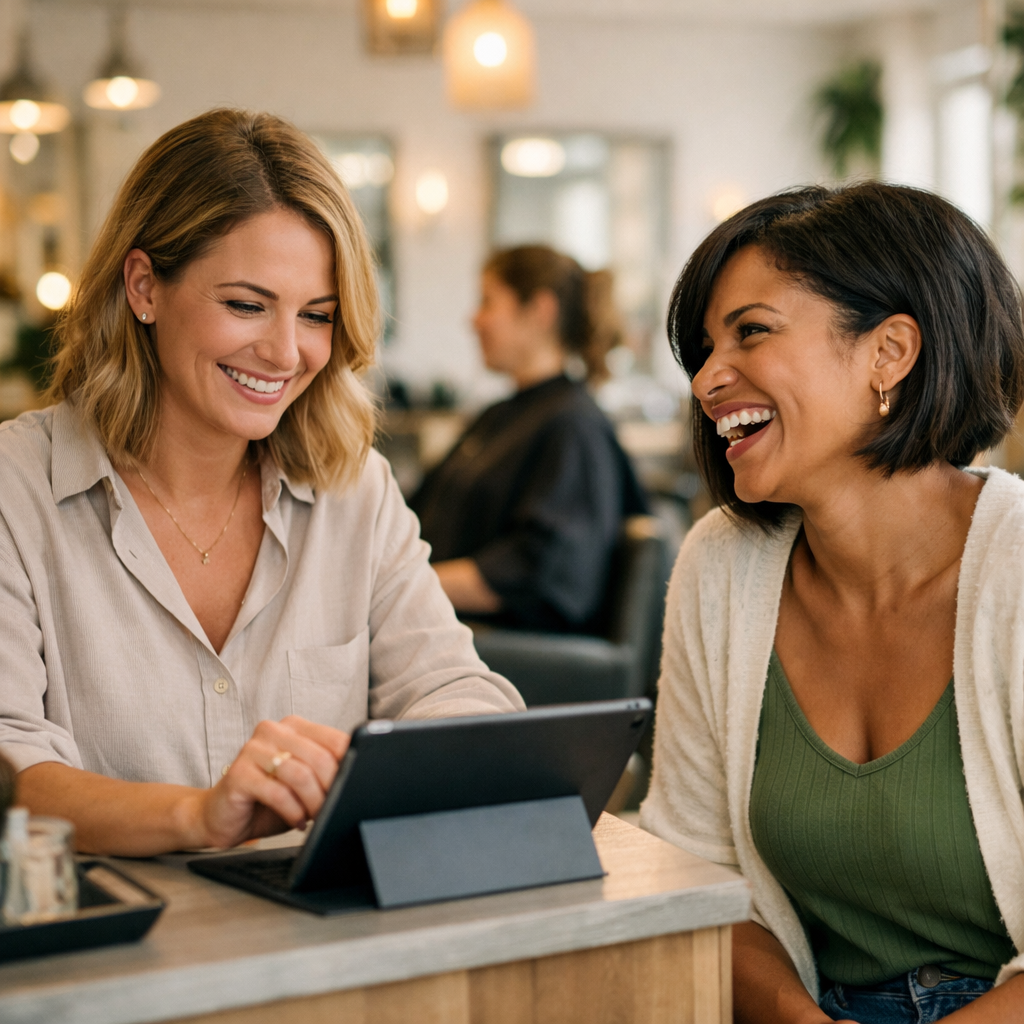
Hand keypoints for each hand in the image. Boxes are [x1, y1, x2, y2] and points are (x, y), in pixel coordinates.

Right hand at [190, 716, 349, 848]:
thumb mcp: (305, 782)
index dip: (349, 766)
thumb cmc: (267, 799)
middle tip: (334, 807)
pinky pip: (277, 792)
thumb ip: (326, 772)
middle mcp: (273, 731)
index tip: (353, 787)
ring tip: (315, 816)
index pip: (335, 740)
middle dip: (332, 788)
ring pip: (300, 775)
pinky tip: (296, 821)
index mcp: (294, 726)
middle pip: (320, 758)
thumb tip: (359, 778)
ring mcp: (253, 749)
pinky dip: (292, 811)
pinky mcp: (238, 773)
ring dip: (314, 802)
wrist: (221, 816)